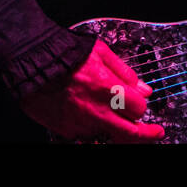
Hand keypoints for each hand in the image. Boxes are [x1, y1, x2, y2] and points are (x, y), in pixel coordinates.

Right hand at [19, 39, 164, 142]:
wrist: (32, 61)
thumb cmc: (64, 52)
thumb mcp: (101, 52)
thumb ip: (125, 72)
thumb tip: (143, 88)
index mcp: (108, 88)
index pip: (139, 109)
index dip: (142, 105)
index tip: (143, 105)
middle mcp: (96, 109)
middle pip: (130, 133)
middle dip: (145, 135)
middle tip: (154, 134)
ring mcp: (80, 122)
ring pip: (108, 135)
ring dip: (115, 128)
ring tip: (117, 120)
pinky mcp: (66, 129)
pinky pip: (87, 135)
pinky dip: (93, 129)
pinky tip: (93, 118)